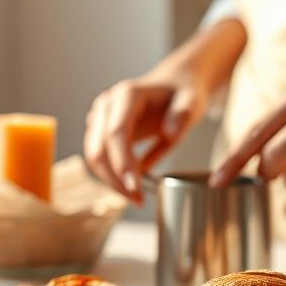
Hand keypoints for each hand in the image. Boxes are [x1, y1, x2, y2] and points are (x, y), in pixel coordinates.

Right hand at [84, 74, 208, 203]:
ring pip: (94, 156)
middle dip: (116, 179)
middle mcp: (107, 104)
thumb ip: (183, 115)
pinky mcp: (99, 131)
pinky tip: (132, 185)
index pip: (116, 132)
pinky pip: (98, 158)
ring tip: (137, 197)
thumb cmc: (183, 93)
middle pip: (99, 148)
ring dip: (111, 181)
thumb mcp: (192, 100)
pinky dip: (111, 176)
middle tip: (139, 200)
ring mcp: (99, 117)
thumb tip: (170, 134)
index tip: (135, 187)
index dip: (122, 162)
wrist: (173, 84)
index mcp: (127, 94)